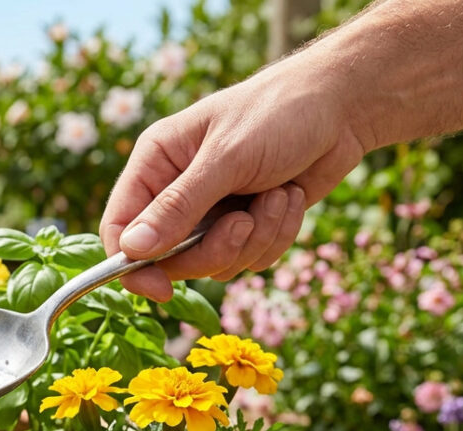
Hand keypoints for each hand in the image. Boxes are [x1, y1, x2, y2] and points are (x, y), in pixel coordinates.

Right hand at [99, 60, 367, 301]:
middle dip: (215, 248)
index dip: (133, 266)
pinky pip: (250, 259)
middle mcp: (177, 192)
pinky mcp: (248, 225)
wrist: (343, 107)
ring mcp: (213, 212)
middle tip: (244, 221)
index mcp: (155, 164)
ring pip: (215, 264)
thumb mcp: (226, 158)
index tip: (162, 290)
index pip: (119, 228)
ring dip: (255, 239)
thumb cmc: (278, 113)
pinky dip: (277, 235)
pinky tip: (290, 198)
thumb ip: (178, 207)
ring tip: (277, 195)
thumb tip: (132, 250)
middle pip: (169, 259)